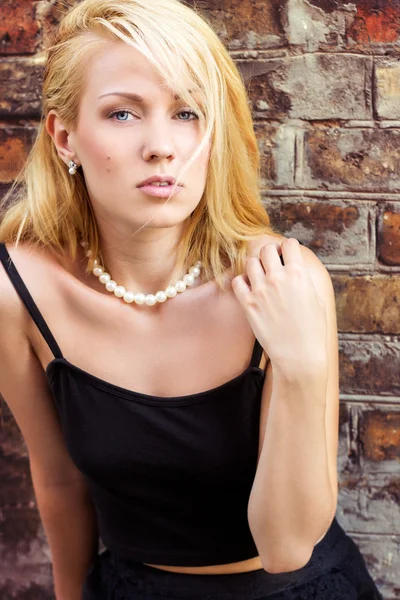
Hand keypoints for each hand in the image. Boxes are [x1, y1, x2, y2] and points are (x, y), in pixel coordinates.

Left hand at [231, 238, 327, 373]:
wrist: (299, 354)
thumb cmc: (312, 329)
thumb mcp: (316, 298)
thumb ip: (304, 279)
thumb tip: (295, 266)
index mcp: (299, 274)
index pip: (289, 244)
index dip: (288, 248)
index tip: (286, 255)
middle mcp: (278, 278)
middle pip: (266, 249)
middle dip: (270, 253)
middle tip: (271, 263)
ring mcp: (261, 290)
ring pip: (250, 262)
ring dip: (255, 266)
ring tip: (260, 277)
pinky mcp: (248, 304)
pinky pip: (237, 281)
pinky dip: (242, 282)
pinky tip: (249, 289)